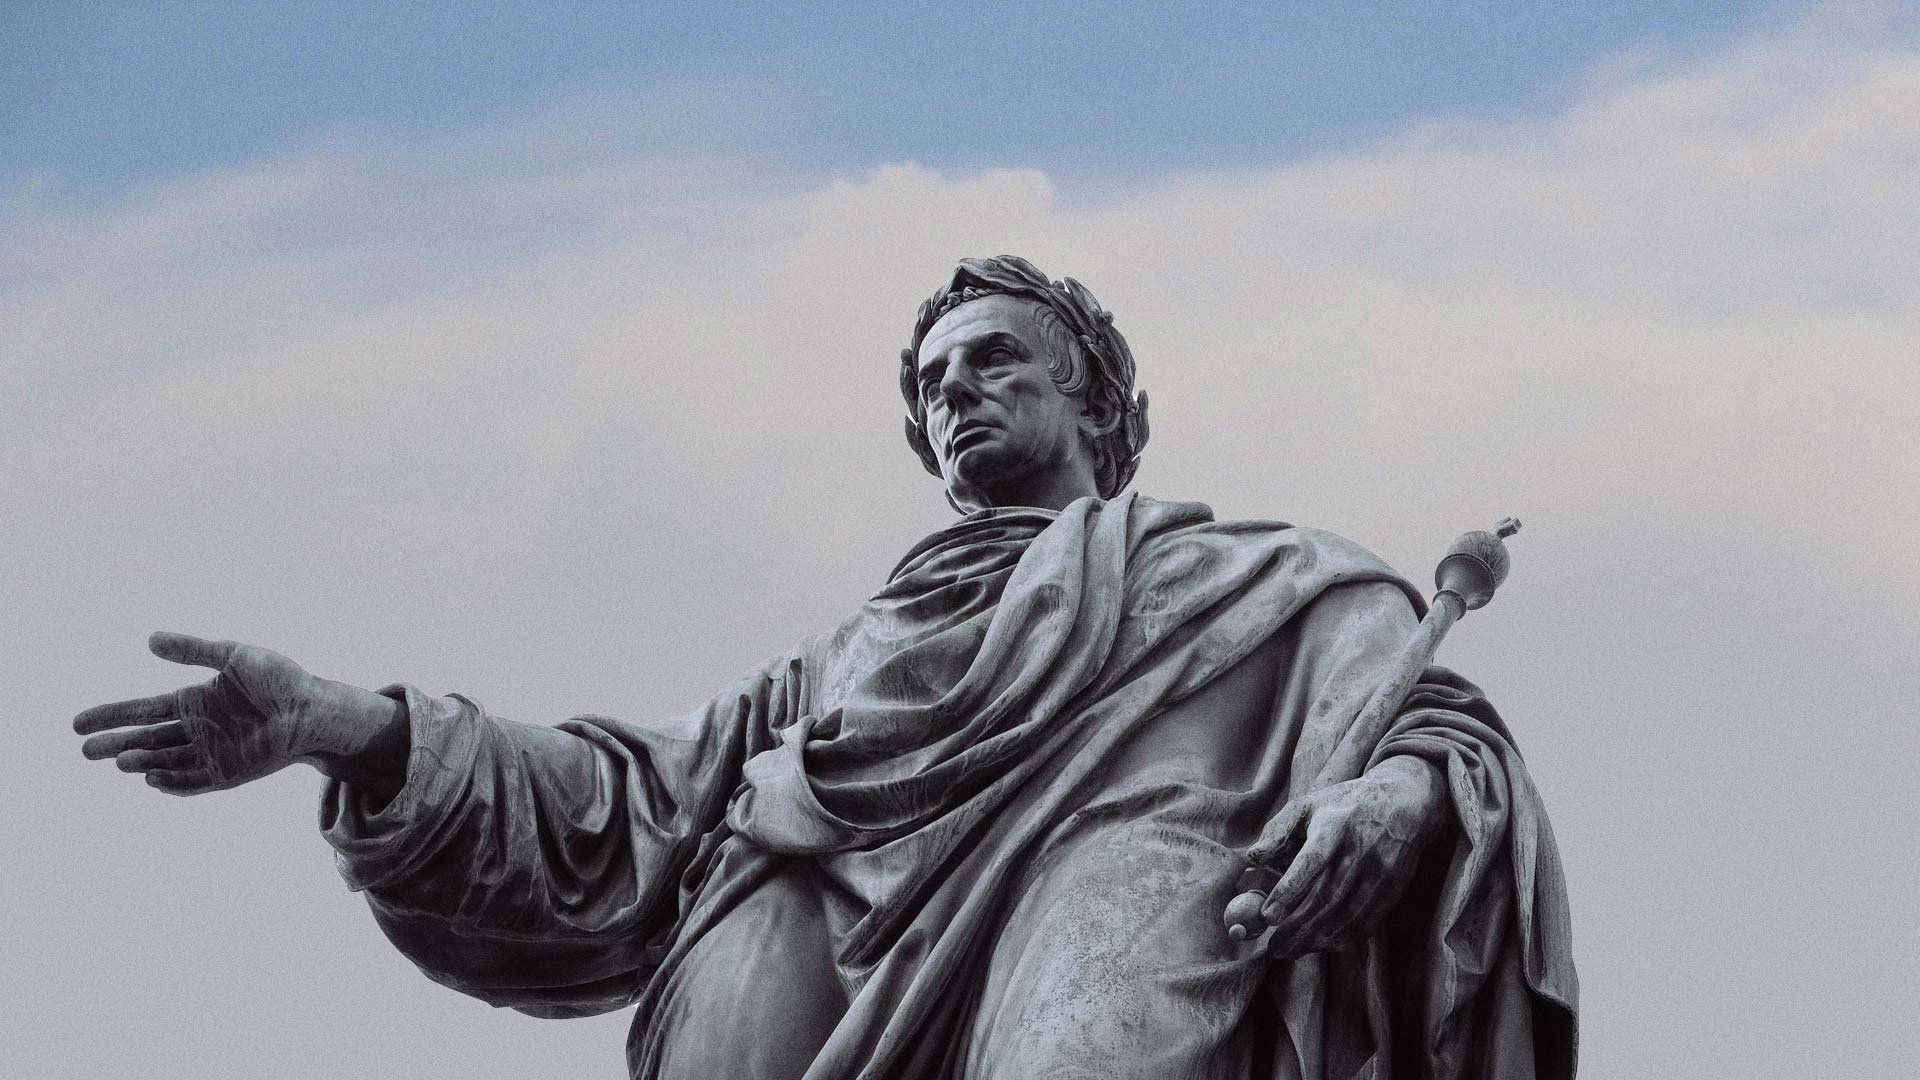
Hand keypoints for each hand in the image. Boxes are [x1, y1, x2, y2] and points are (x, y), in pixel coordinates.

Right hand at [75, 631, 338, 794]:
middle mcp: (197, 730)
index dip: (111, 716)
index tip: (77, 723)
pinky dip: (171, 783)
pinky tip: (151, 778)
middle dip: (115, 745)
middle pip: (145, 740)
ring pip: (164, 762)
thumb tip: (149, 639)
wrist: (314, 708)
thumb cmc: (279, 679)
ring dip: (140, 763)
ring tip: (118, 761)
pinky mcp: (228, 773)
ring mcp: (211, 753)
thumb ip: (193, 650)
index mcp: (193, 701)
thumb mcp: (234, 655)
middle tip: (85, 749)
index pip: (142, 711)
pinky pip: (192, 782)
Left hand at [1228, 757, 1445, 956]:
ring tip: (1291, 952)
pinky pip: (1367, 920)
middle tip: (1274, 947)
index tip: (1268, 916)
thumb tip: (1252, 857)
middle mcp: (1359, 850)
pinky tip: (1323, 946)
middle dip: (1297, 927)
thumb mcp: (1309, 804)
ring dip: (1317, 939)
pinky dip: (1343, 937)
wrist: (1403, 801)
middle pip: (1327, 897)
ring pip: (1346, 914)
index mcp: (1334, 826)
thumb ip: (1278, 829)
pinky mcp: (1393, 886)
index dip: (1289, 890)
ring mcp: (1380, 870)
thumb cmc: (1345, 805)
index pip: (1310, 862)